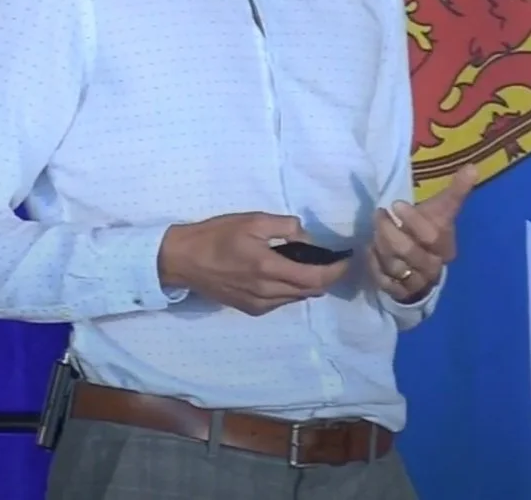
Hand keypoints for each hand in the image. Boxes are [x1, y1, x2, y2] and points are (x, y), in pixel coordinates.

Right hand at [159, 213, 348, 315]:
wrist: (183, 260)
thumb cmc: (216, 236)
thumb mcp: (252, 221)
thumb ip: (284, 226)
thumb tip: (306, 237)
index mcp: (269, 269)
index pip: (316, 277)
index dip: (336, 270)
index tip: (347, 258)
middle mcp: (267, 293)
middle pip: (311, 291)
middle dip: (327, 277)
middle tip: (334, 260)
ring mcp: (259, 304)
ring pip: (298, 298)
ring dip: (310, 285)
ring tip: (314, 266)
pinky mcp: (251, 309)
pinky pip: (282, 302)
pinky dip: (293, 291)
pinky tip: (287, 276)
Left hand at [369, 165, 477, 303]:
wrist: (424, 268)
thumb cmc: (429, 233)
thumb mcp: (441, 212)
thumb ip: (456, 192)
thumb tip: (473, 167)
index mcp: (445, 247)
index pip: (431, 235)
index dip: (413, 220)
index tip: (396, 203)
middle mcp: (432, 267)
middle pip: (409, 251)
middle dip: (389, 231)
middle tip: (378, 214)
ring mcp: (415, 282)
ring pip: (394, 266)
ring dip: (380, 245)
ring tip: (374, 230)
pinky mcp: (398, 292)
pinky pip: (382, 280)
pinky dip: (374, 264)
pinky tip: (370, 250)